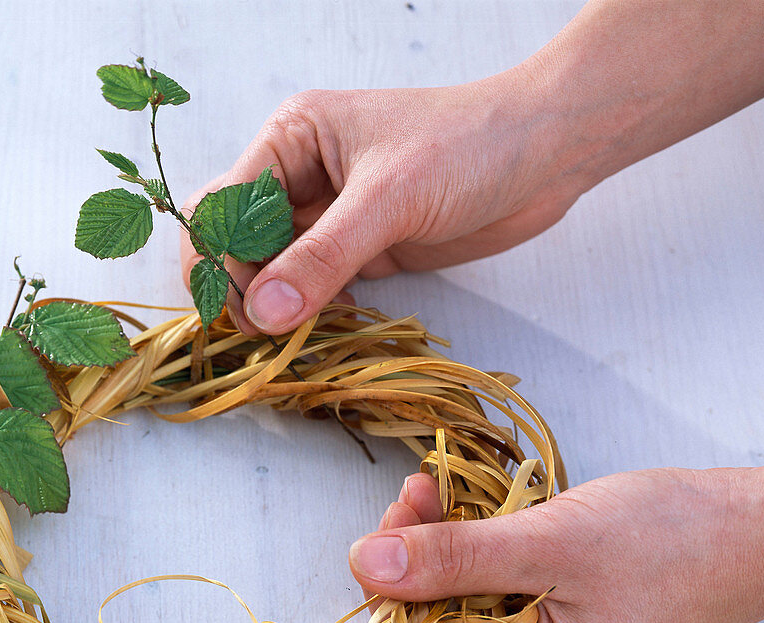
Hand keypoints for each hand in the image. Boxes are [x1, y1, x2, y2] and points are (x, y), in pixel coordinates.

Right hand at [180, 2, 763, 336]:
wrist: (545, 151)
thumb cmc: (468, 146)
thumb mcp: (389, 198)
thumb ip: (323, 256)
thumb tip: (261, 313)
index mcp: (291, 139)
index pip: (223, 204)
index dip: (218, 258)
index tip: (235, 310)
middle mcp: (300, 176)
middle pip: (239, 241)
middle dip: (239, 287)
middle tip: (258, 335)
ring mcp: (331, 216)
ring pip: (275, 271)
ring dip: (273, 307)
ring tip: (283, 342)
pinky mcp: (362, 249)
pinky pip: (315, 287)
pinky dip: (308, 313)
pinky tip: (317, 331)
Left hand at [349, 448, 763, 622]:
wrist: (757, 525)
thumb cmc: (674, 545)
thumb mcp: (550, 545)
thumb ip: (455, 558)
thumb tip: (366, 565)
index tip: (371, 567)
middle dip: (408, 574)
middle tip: (406, 508)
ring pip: (459, 606)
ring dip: (434, 550)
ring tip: (428, 492)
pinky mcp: (555, 608)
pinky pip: (491, 585)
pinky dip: (469, 545)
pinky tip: (457, 502)